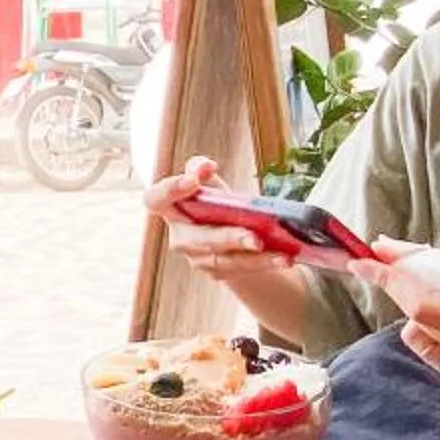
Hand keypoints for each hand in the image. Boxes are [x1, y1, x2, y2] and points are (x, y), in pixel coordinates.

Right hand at [144, 159, 276, 281]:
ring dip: (254, 257)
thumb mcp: (209, 183)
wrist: (230, 237)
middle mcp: (180, 237)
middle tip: (254, 236)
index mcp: (171, 208)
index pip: (155, 199)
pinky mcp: (217, 273)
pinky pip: (241, 269)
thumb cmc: (215, 206)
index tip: (193, 182)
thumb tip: (203, 166)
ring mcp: (197, 258)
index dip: (170, 190)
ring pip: (225, 259)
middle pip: (198, 238)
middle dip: (228, 237)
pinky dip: (264, 263)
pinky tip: (283, 258)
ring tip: (279, 253)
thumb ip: (200, 169)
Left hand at [377, 243, 439, 377]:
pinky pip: (421, 345)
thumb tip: (385, 247)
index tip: (364, 260)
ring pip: (416, 326)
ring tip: (432, 290)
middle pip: (419, 311)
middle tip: (372, 264)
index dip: (398, 276)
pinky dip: (419, 326)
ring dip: (410, 301)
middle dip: (393, 283)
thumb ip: (433, 259)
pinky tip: (438, 318)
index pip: (437, 294)